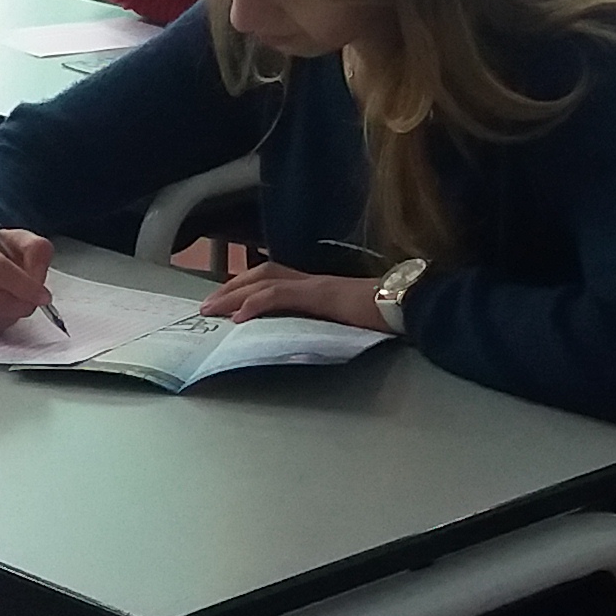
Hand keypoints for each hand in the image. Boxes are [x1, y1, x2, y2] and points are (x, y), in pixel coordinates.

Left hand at [198, 262, 388, 331]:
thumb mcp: (346, 323)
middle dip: (230, 288)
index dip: (246, 287)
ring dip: (234, 294)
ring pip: (264, 281)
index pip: (274, 278)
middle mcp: (312, 281)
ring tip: (212, 310)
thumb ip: (325, 326)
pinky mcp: (320, 294)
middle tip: (206, 307)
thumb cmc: (386, 316)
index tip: (224, 303)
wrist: (409, 305)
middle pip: (261, 274)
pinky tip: (239, 316)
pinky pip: (280, 295)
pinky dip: (256, 303)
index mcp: (317, 287)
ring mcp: (315, 285)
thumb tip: (308, 341)